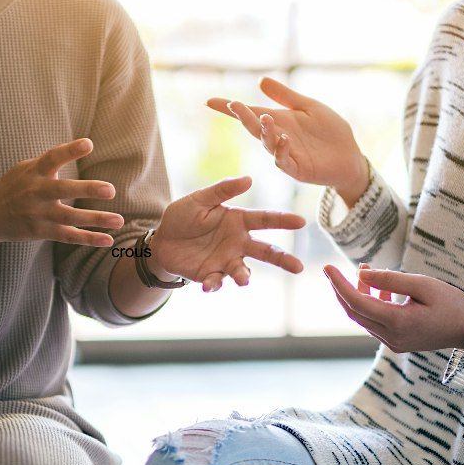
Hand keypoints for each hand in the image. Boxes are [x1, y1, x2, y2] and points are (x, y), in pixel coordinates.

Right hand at [0, 138, 123, 256]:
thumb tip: (73, 149)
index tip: (88, 144)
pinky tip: (108, 240)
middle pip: (63, 190)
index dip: (70, 150)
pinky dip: (88, 239)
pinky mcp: (42, 231)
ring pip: (70, 217)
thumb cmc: (11, 188)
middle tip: (110, 190)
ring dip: (95, 219)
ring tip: (119, 220)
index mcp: (34, 172)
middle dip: (86, 189)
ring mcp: (39, 213)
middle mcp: (37, 192)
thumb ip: (47, 163)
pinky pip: (68, 236)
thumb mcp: (24, 169)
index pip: (52, 158)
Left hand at [148, 176, 304, 292]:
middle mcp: (238, 243)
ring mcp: (226, 261)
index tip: (301, 221)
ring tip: (243, 281)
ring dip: (244, 276)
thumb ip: (222, 190)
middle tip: (299, 267)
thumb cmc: (183, 216)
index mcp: (238, 221)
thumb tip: (249, 179)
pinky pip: (217, 281)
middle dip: (283, 259)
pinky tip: (208, 285)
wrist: (162, 240)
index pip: (265, 220)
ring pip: (243, 271)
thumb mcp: (200, 199)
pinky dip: (214, 284)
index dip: (283, 220)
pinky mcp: (211, 275)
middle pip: (266, 251)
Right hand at [207, 77, 369, 205]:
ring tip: (265, 118)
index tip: (210, 102)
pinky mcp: (297, 169)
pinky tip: (284, 138)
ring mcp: (285, 154)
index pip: (250, 114)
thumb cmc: (330, 131)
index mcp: (278, 121)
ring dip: (264, 131)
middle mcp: (277, 137)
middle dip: (243, 117)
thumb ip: (285, 96)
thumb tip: (260, 81)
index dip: (230, 109)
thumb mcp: (308, 107)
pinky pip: (284, 161)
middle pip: (254, 127)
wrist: (350, 156)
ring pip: (267, 144)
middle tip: (234, 104)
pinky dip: (281, 150)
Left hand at [324, 263, 463, 352]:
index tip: (327, 267)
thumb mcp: (423, 284)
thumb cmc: (452, 303)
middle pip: (354, 312)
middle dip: (342, 289)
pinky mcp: (396, 342)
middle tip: (335, 269)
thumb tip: (362, 273)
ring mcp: (392, 342)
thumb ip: (391, 280)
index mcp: (397, 322)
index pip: (356, 302)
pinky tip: (379, 288)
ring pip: (363, 317)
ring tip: (365, 270)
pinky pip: (374, 322)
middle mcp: (390, 337)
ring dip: (359, 294)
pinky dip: (371, 304)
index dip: (339, 284)